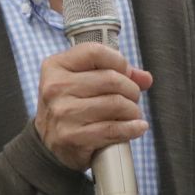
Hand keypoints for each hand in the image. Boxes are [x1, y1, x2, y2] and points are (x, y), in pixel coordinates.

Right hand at [34, 43, 153, 171]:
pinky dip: (132, 128)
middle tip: (132, 97)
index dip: (118, 61)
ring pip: (116, 104)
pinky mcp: (73, 137)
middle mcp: (56, 88)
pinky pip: (114, 129)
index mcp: (56, 67)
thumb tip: (145, 78)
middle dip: (131, 89)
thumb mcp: (82, 81)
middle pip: (111, 79)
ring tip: (132, 113)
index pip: (95, 52)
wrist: (49, 142)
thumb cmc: (70, 106)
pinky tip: (137, 127)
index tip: (125, 73)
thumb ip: (114, 72)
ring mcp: (63, 113)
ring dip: (132, 110)